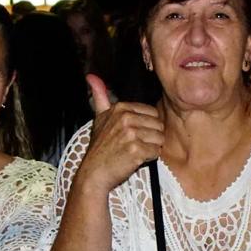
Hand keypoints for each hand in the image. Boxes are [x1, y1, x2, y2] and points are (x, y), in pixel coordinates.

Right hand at [74, 74, 164, 192]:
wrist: (94, 173)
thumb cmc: (100, 147)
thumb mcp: (99, 118)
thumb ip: (99, 96)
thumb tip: (91, 76)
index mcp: (120, 108)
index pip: (152, 112)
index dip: (146, 126)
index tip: (132, 134)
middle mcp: (125, 118)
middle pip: (158, 125)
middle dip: (150, 137)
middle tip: (134, 144)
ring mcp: (131, 134)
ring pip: (159, 138)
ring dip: (150, 148)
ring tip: (134, 151)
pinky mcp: (136, 150)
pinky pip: (157, 152)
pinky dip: (149, 158)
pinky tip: (135, 159)